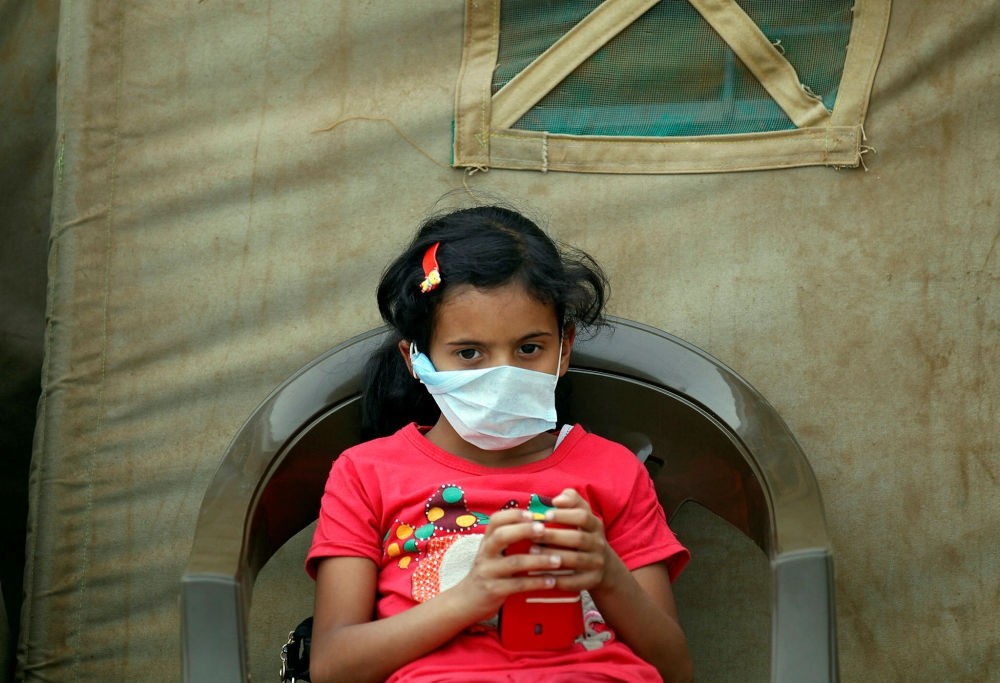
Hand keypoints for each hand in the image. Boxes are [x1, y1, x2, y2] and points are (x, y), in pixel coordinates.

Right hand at [447, 508, 566, 622]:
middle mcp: (485, 553)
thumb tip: (540, 524)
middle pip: (501, 536)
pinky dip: (536, 582)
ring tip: (557, 560)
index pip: (496, 520)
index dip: (514, 515)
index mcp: (487, 541)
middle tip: (544, 530)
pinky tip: (551, 581)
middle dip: (524, 530)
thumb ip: (510, 539)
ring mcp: (488, 571)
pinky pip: (517, 585)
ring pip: (513, 562)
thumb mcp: (494, 553)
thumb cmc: (490, 572)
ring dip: (538, 560)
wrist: (467, 600)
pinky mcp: (493, 590)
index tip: (533, 514)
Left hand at [534, 488, 611, 592]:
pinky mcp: (592, 580)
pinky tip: (541, 576)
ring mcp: (597, 563)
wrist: (605, 567)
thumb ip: (571, 500)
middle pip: (578, 539)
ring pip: (575, 560)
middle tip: (532, 534)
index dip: (564, 515)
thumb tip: (557, 499)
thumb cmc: (583, 534)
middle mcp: (598, 543)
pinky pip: (575, 581)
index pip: (583, 516)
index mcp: (595, 525)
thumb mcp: (582, 514)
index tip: (545, 514)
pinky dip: (558, 580)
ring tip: (532, 552)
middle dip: (553, 536)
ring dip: (553, 556)